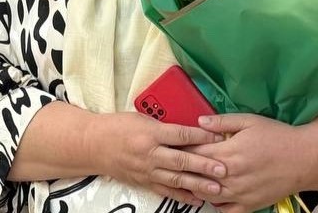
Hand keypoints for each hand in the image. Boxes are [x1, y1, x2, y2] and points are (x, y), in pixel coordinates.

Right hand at [97, 112, 226, 205]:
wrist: (94, 145)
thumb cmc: (118, 127)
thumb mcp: (141, 118)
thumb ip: (164, 126)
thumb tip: (190, 132)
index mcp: (149, 133)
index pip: (180, 134)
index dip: (201, 135)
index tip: (218, 137)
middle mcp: (149, 153)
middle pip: (181, 160)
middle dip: (204, 165)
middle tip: (223, 169)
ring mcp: (146, 170)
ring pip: (176, 179)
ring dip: (198, 184)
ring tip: (216, 188)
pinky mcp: (144, 182)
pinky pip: (166, 191)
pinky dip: (182, 196)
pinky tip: (197, 199)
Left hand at [189, 113, 306, 212]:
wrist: (305, 159)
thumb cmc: (277, 137)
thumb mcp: (249, 121)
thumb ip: (222, 122)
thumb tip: (198, 121)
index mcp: (228, 154)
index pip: (193, 153)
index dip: (182, 147)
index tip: (176, 143)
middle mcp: (230, 177)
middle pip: (195, 175)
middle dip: (185, 167)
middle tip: (179, 160)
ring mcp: (239, 194)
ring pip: (205, 195)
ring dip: (196, 185)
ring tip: (193, 176)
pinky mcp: (249, 206)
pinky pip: (224, 211)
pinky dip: (214, 204)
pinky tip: (213, 193)